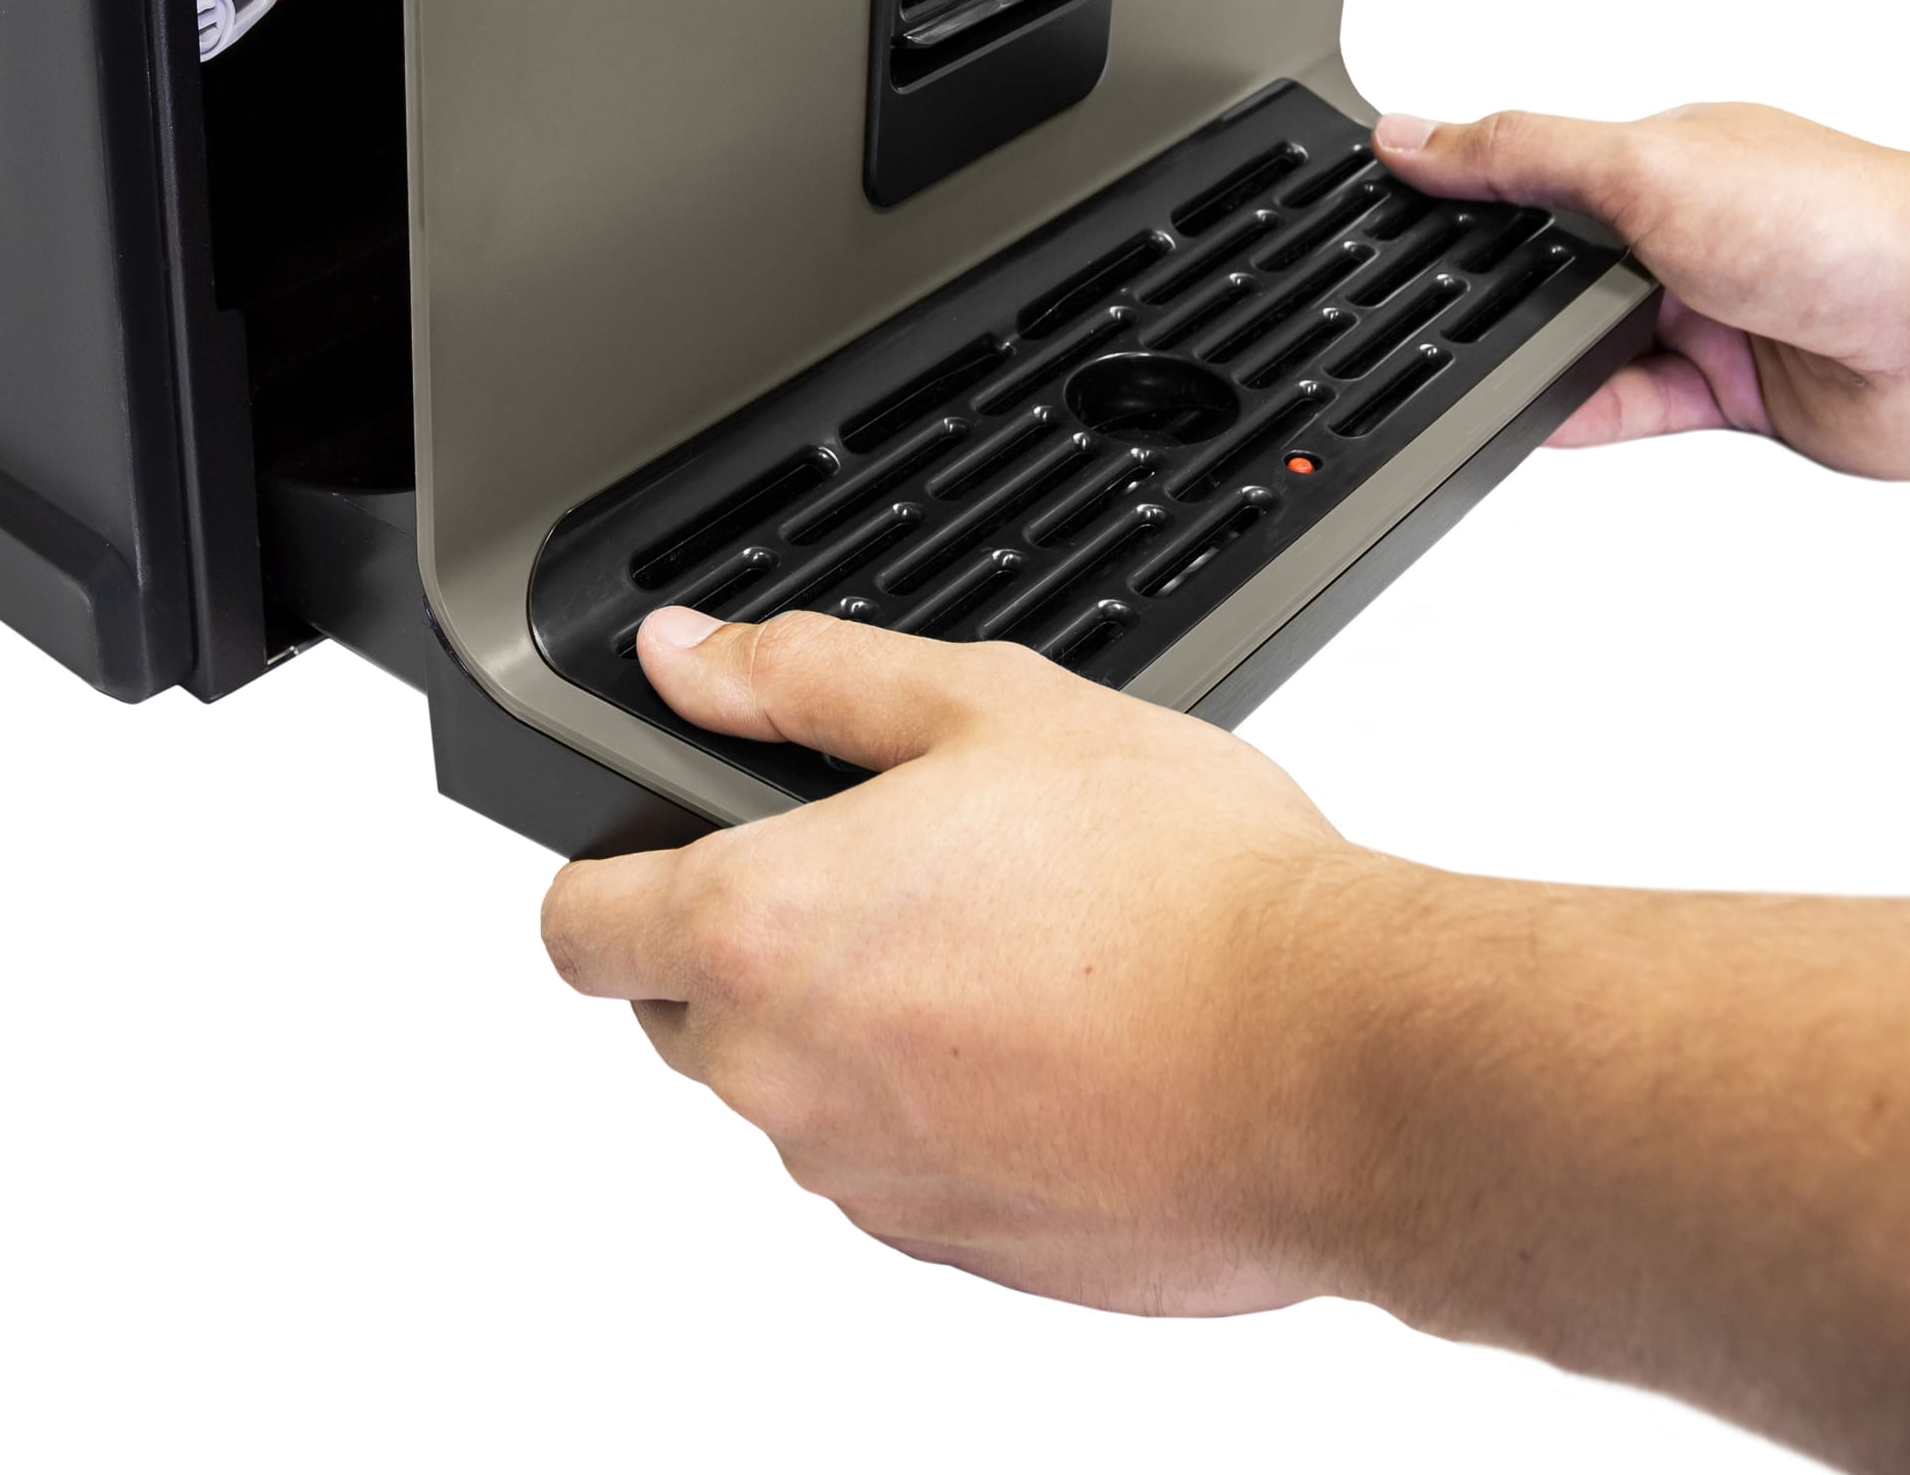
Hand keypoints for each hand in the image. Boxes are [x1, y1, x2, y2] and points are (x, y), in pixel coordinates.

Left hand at [541, 606, 1376, 1313]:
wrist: (1333, 1062)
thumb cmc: (1181, 885)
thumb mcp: (987, 704)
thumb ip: (806, 676)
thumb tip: (689, 657)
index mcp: (766, 931)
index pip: (576, 927)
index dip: (611, 869)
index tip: (674, 843)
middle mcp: (789, 1080)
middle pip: (682, 1013)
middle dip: (749, 942)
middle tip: (892, 866)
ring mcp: (871, 1184)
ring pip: (799, 1092)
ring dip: (857, 1025)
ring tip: (1008, 942)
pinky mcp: (958, 1252)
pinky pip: (898, 1166)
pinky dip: (943, 1105)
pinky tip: (1057, 1036)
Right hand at [1374, 104, 1909, 479]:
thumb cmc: (1845, 218)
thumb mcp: (1646, 165)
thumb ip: (1523, 155)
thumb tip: (1417, 133)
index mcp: (1667, 154)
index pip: (1539, 163)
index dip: (1470, 182)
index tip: (1390, 198)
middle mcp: (1688, 230)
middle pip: (1559, 263)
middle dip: (1503, 283)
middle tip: (1423, 301)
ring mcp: (1713, 312)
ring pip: (1591, 342)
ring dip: (1547, 353)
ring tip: (1476, 365)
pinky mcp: (1738, 393)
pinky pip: (1630, 407)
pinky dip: (1580, 412)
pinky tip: (1532, 416)